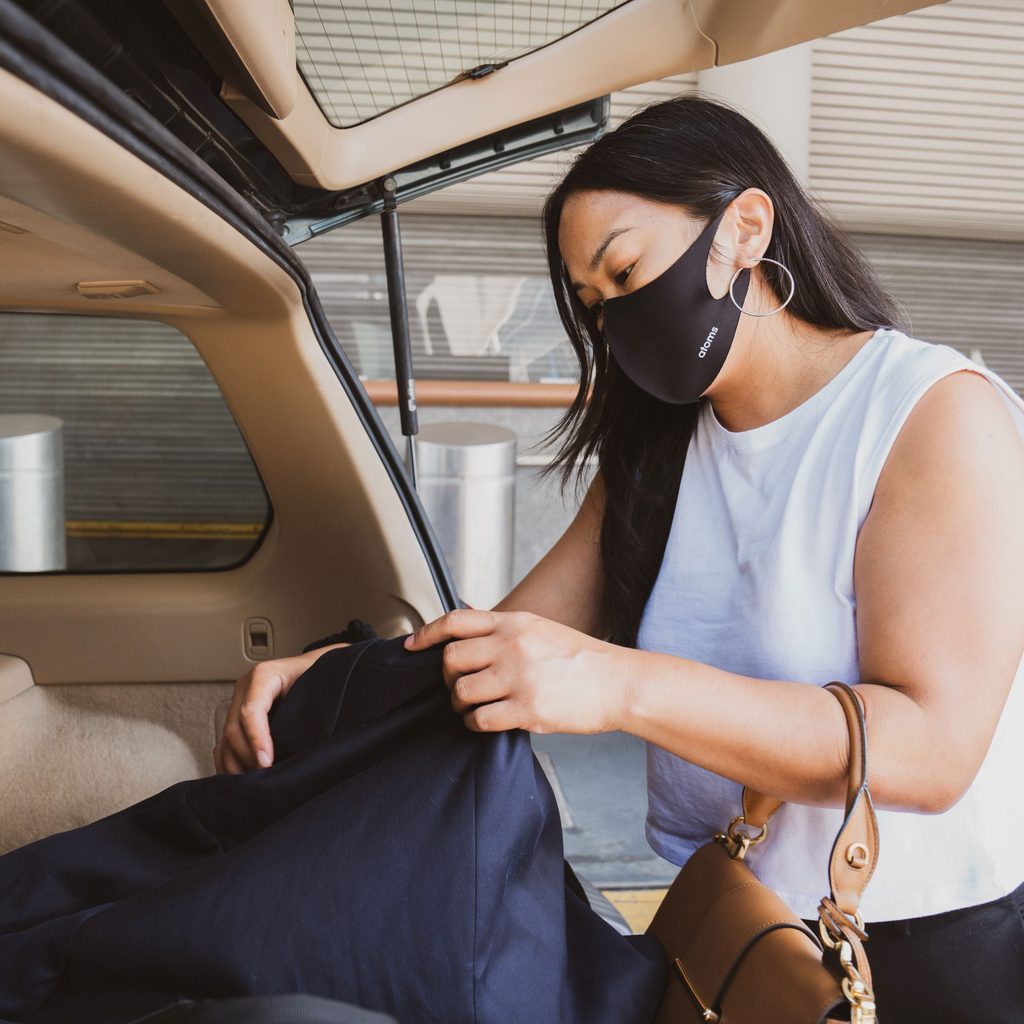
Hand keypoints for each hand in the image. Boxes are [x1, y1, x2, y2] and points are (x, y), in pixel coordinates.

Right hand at [213, 643, 350, 773]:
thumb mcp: (321, 680)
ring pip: (225, 740)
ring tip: (255, 784)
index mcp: (265, 675)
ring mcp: (238, 702)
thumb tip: (316, 736)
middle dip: (248, 757)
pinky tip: (242, 778)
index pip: (251, 710)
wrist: (319, 666)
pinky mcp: (237, 718)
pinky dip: (229, 764)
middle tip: (265, 778)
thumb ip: (315, 702)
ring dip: (236, 765)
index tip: (267, 762)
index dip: (256, 739)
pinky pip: (224, 744)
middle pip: (234, 729)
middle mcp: (246, 688)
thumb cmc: (321, 673)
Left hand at [403, 609, 628, 734]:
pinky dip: (475, 723)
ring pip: (460, 692)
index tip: (412, 646)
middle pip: (451, 659)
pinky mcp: (527, 709)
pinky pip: (479, 719)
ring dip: (460, 703)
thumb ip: (505, 630)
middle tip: (458, 686)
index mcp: (514, 623)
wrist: (618, 683)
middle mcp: (512, 646)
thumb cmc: (580, 659)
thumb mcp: (540, 629)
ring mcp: (518, 677)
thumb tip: (468, 632)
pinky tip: (487, 721)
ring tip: (474, 706)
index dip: (426, 634)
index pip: (456, 621)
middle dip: (447, 677)